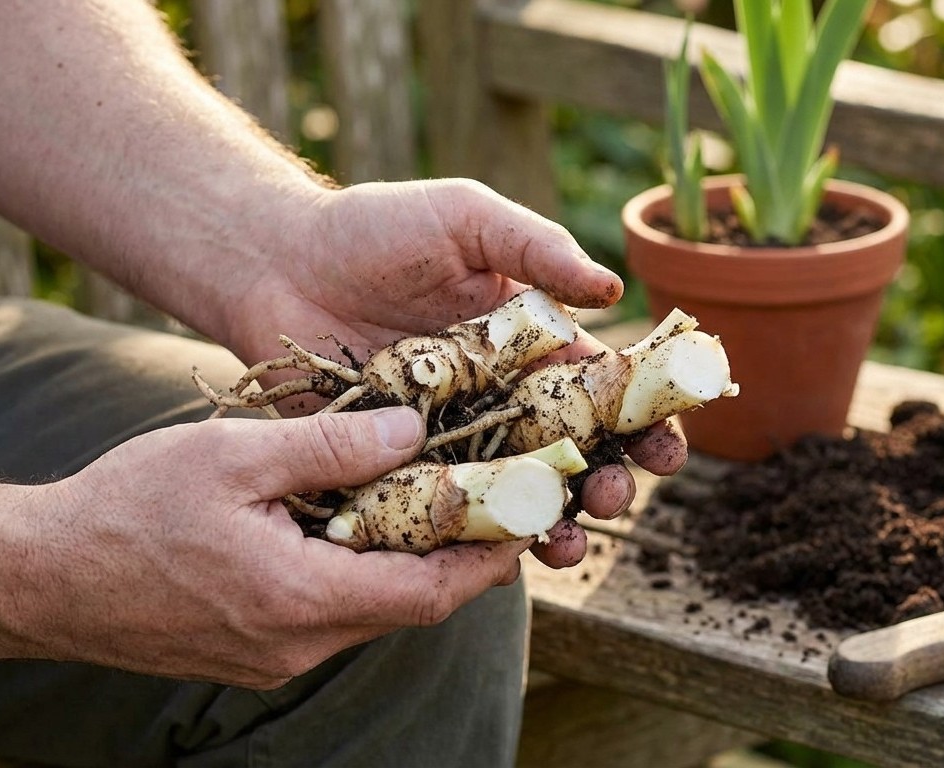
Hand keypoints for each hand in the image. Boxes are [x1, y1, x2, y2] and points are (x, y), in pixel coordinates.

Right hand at [0, 408, 526, 688]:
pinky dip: (366, 572)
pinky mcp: (257, 650)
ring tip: (441, 500)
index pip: (432, 592)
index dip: (490, 556)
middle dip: (461, 554)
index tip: (528, 515)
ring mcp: (277, 655)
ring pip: (375, 610)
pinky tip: (367, 524)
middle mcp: (300, 643)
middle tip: (497, 499)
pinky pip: (335, 614)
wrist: (42, 577)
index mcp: (301, 598)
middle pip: (412, 605)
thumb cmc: (128, 509)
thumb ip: (330, 444)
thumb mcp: (233, 455)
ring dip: (413, 562)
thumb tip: (413, 428)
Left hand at [224, 179, 687, 567]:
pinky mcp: (401, 467)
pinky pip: (449, 511)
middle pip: (578, 454)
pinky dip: (480, 537)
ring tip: (572, 539)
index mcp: (533, 344)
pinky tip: (503, 554)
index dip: (648, 422)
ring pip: (524, 494)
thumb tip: (612, 291)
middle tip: (617, 495)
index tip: (669, 448)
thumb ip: (534, 248)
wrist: (274, 264)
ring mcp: (455, 437)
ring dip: (561, 523)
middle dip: (612, 482)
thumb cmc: (373, 230)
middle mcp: (504, 398)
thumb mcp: (463, 218)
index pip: (607, 391)